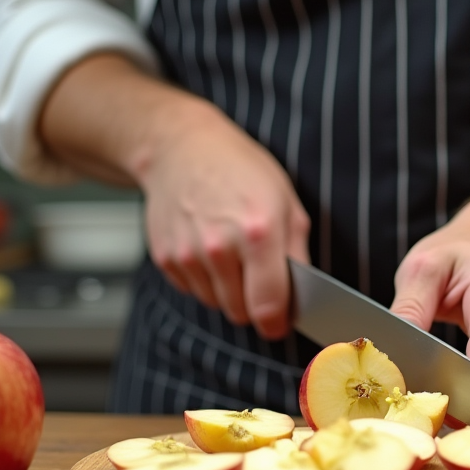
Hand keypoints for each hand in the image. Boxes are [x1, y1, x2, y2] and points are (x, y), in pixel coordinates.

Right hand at [139, 101, 310, 339]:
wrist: (181, 147)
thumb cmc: (240, 170)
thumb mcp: (286, 202)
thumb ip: (298, 254)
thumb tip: (304, 296)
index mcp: (259, 233)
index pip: (268, 307)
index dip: (277, 322)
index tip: (280, 321)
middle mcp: (220, 247)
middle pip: (240, 313)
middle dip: (253, 302)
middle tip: (257, 273)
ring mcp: (188, 253)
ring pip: (215, 304)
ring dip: (227, 290)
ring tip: (230, 252)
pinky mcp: (165, 257)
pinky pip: (192, 290)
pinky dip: (203, 279)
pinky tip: (206, 247)